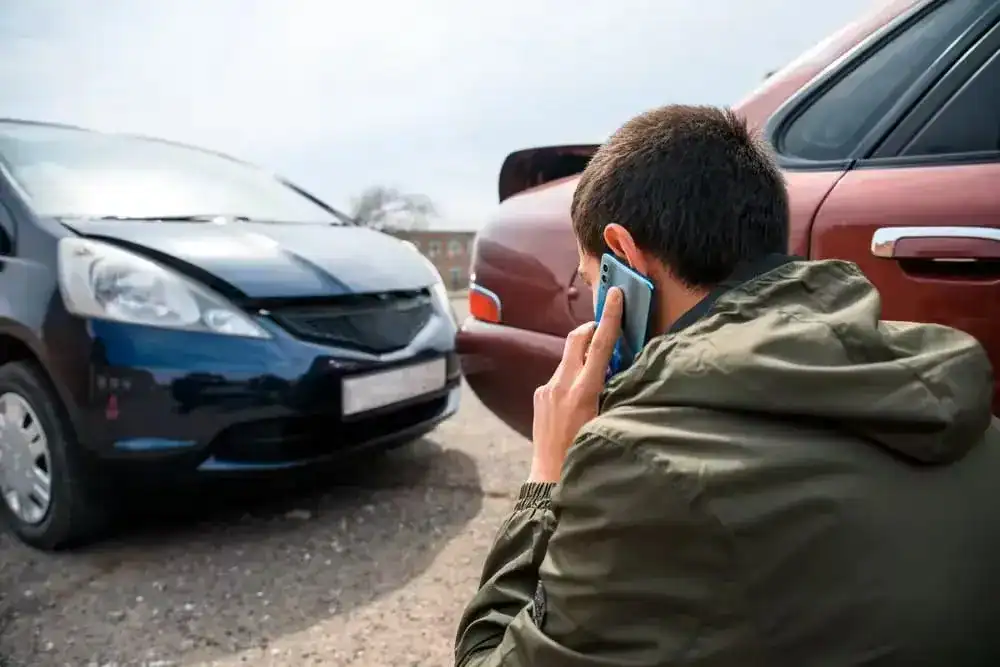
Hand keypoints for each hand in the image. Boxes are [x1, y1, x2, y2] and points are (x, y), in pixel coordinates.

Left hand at [530, 287, 622, 482]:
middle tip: (607, 329)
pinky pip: (560, 376)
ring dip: (584, 357)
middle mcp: (560, 385)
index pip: (599, 346)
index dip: (610, 317)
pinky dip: (573, 376)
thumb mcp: (607, 422)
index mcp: (582, 391)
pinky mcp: (539, 396)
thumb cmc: (585, 455)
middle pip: (577, 339)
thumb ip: (613, 392)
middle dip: (592, 328)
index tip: (615, 294)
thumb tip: (621, 369)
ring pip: (569, 359)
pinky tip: (581, 397)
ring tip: (599, 375)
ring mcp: (546, 389)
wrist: (550, 477)